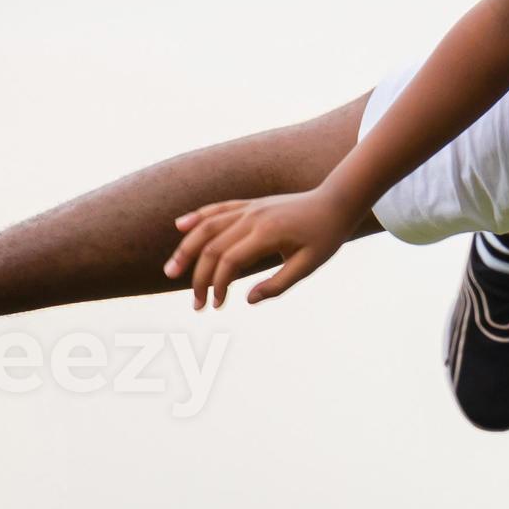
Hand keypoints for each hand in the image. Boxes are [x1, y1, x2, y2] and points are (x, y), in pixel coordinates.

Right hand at [166, 180, 353, 308]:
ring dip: (187, 248)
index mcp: (267, 233)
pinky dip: (198, 217)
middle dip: (198, 276)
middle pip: (212, 246)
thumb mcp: (309, 265)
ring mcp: (249, 208)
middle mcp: (253, 217)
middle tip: (195, 305)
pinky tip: (180, 226)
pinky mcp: (250, 204)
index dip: (217, 285)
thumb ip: (279, 284)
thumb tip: (248, 300)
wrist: (336, 202)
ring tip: (171, 269)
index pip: (229, 261)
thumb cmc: (325, 235)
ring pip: (208, 226)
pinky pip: (218, 209)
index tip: (216, 305)